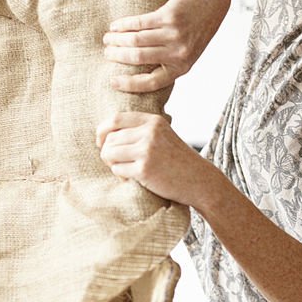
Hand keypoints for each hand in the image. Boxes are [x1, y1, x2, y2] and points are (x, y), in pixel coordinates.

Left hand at [96, 111, 213, 205]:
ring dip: (112, 164)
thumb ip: (140, 131)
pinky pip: (117, 170)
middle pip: (110, 138)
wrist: (200, 181)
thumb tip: (104, 135)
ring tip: (126, 171)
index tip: (102, 143)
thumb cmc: (178, 162)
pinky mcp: (144, 169)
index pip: (115, 119)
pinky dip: (121, 176)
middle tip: (117, 163)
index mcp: (153, 121)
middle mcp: (150, 132)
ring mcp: (147, 150)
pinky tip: (133, 179)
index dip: (103, 131)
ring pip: (109, 153)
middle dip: (107, 152)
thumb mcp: (163, 137)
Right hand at [102, 0, 228, 92]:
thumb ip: (167, 64)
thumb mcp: (185, 55)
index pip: (152, 82)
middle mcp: (178, 53)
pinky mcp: (168, 17)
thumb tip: (136, 78)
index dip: (130, 84)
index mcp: (181, 67)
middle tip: (106, 53)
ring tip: (107, 39)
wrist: (209, 4)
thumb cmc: (193, 32)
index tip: (112, 82)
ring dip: (117, 39)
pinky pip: (138, 23)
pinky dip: (123, 25)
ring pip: (136, 40)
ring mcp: (173, 34)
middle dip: (117, 56)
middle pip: (138, 58)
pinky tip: (115, 26)